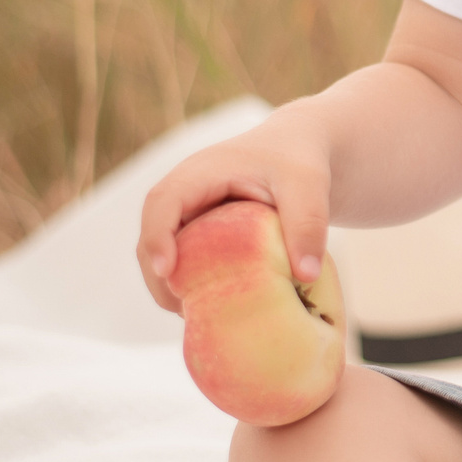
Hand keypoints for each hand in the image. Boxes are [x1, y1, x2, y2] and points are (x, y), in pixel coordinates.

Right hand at [133, 114, 330, 313]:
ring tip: (196, 314)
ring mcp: (189, 212)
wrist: (298, 148)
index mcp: (203, 172)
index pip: (163, 201)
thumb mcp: (309, 185)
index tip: (166, 270)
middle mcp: (186, 191)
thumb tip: (307, 276)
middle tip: (181, 309)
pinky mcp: (198, 230)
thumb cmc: (300, 161)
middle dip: (158, 274)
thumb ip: (309, 223)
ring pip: (160, 250)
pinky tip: (210, 306)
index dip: (158, 235)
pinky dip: (187, 282)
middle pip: (152, 233)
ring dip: (169, 284)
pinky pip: (181, 258)